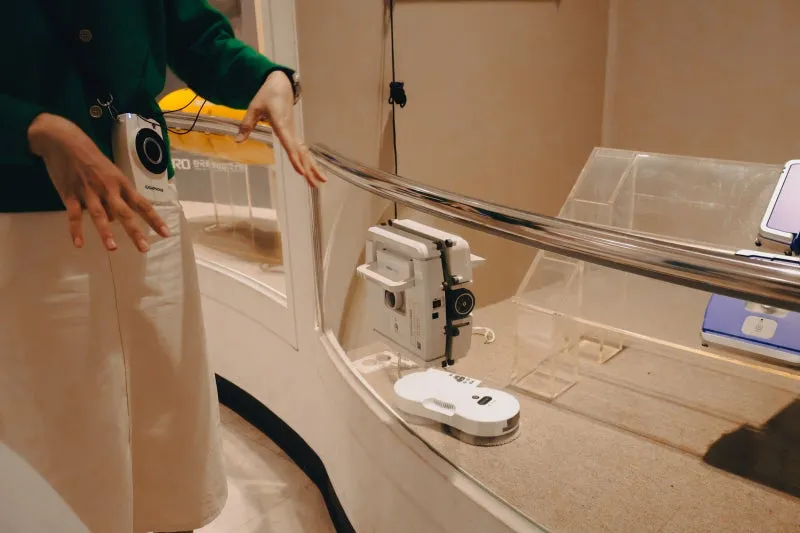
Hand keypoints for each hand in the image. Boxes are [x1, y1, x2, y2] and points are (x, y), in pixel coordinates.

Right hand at [27, 113, 168, 252]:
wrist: (64, 141)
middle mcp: (108, 189)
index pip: (142, 204)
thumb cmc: (91, 159)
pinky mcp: (70, 194)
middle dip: (135, 231)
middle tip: (144, 248)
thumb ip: (114, 196)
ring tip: (112, 249)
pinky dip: (75, 230)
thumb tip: (115, 219)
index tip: (166, 233)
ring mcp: (89, 192)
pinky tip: (78, 244)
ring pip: (100, 215)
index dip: (155, 219)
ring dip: (106, 232)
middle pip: (125, 213)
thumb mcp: (110, 173)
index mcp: (121, 183)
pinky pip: (74, 215)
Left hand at [237, 71, 326, 187]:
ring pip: (305, 153)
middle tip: (315, 184)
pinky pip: (302, 150)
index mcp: (281, 123)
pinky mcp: (294, 134)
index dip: (294, 158)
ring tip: (320, 182)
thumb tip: (238, 142)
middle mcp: (291, 130)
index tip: (300, 171)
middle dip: (309, 168)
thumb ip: (247, 125)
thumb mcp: (254, 107)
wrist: (281, 85)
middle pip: (301, 153)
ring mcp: (294, 133)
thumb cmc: (267, 95)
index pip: (288, 143)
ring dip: (312, 168)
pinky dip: (309, 161)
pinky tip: (313, 172)